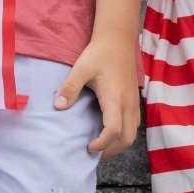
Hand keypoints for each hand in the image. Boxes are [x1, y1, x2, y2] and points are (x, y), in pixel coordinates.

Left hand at [54, 36, 140, 158]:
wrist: (118, 40)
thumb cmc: (100, 54)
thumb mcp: (81, 69)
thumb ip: (70, 88)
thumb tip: (58, 106)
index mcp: (115, 99)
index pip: (113, 131)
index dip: (102, 144)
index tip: (88, 146)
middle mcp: (128, 104)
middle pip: (127, 139)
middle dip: (111, 151)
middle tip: (93, 152)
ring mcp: (134, 103)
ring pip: (133, 134)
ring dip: (119, 144)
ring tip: (101, 146)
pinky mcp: (135, 100)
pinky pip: (134, 125)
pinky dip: (124, 135)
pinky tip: (110, 132)